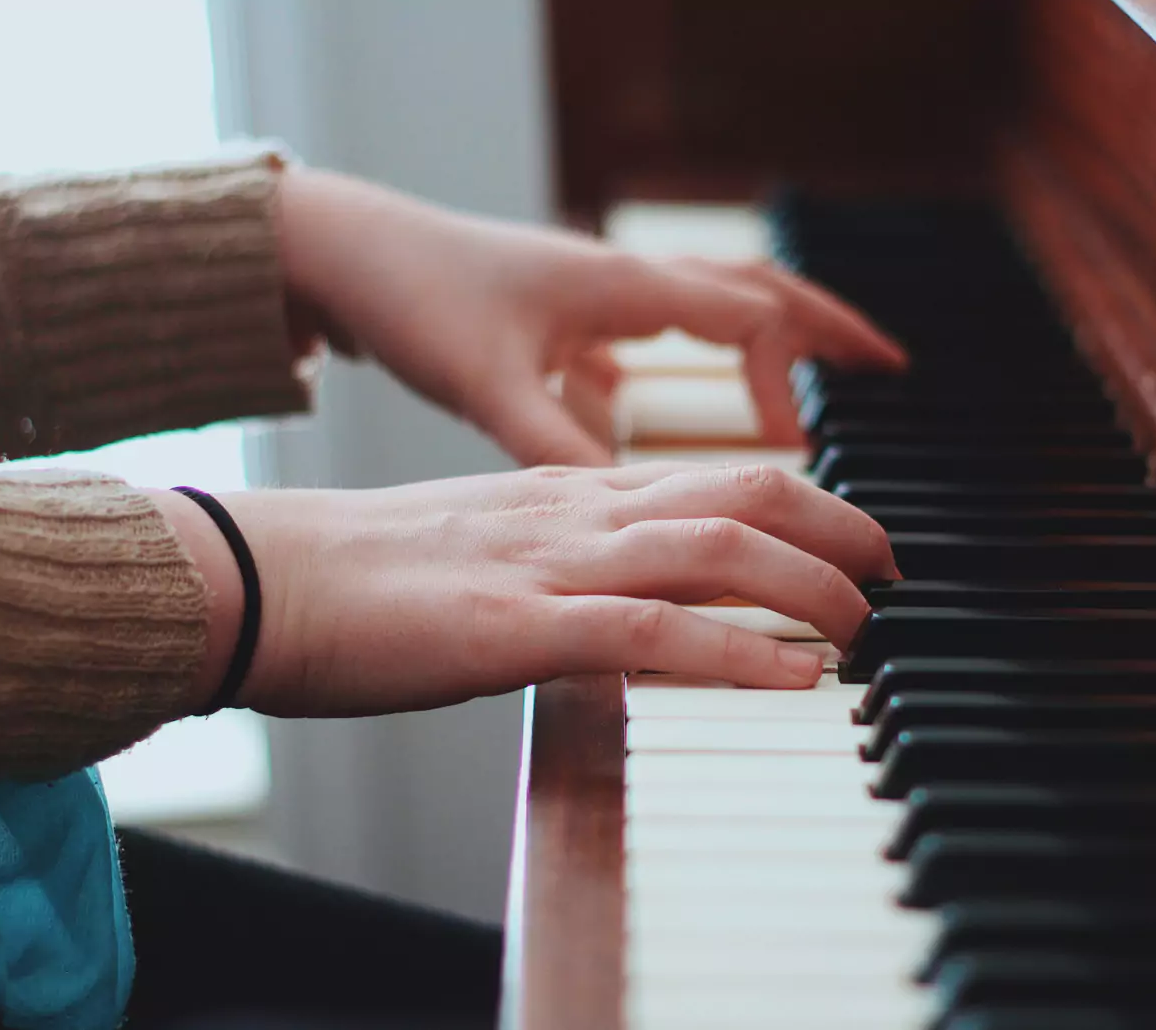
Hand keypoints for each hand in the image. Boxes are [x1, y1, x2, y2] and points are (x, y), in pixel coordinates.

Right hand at [155, 462, 897, 716]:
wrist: (263, 575)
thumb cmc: (364, 574)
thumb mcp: (487, 547)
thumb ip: (563, 558)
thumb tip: (628, 600)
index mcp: (569, 491)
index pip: (716, 476)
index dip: (805, 501)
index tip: (853, 540)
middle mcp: (576, 512)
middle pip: (744, 491)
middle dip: (839, 525)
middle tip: (892, 573)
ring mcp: (551, 565)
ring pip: (718, 550)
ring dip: (812, 585)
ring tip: (866, 627)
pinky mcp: (516, 628)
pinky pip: (651, 632)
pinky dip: (737, 653)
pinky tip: (795, 678)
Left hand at [277, 168, 904, 465]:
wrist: (347, 252)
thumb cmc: (415, 299)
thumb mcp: (488, 385)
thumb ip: (558, 446)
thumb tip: (629, 508)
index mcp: (624, 288)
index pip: (748, 321)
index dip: (789, 385)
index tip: (802, 449)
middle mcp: (624, 282)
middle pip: (756, 292)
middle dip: (828, 327)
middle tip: (890, 366)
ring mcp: (598, 296)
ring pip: (712, 306)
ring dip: (772, 338)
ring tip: (816, 379)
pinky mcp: (566, 317)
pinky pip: (655, 330)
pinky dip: (692, 359)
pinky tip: (670, 400)